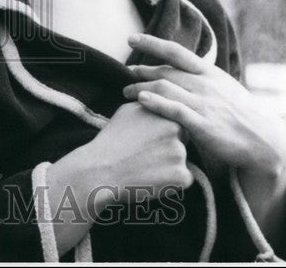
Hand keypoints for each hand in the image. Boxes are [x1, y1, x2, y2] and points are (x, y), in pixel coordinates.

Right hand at [53, 102, 192, 214]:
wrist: (101, 169)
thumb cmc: (111, 140)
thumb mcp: (127, 111)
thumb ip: (149, 105)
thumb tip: (157, 102)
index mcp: (167, 115)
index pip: (177, 125)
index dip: (163, 135)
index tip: (148, 142)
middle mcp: (178, 132)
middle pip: (182, 143)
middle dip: (170, 149)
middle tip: (147, 156)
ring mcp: (181, 155)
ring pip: (182, 162)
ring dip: (169, 166)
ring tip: (145, 168)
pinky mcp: (181, 177)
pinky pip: (183, 180)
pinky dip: (172, 183)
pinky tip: (152, 180)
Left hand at [123, 33, 285, 180]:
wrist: (264, 141)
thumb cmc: (240, 114)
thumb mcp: (223, 87)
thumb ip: (201, 77)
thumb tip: (180, 68)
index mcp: (209, 73)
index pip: (176, 51)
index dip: (152, 42)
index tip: (131, 38)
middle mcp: (205, 84)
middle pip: (165, 71)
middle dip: (141, 70)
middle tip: (125, 73)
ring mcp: (204, 104)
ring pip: (165, 88)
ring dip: (141, 87)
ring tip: (126, 91)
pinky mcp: (204, 125)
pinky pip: (175, 110)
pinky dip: (155, 102)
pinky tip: (141, 100)